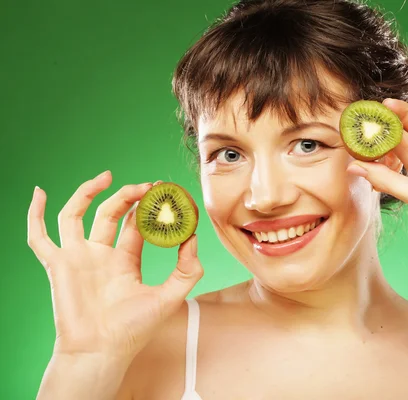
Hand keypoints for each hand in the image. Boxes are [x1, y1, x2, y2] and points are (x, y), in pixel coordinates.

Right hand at [27, 172, 202, 361]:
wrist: (103, 351)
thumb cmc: (134, 330)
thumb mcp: (170, 297)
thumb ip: (187, 269)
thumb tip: (193, 237)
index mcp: (125, 260)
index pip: (136, 224)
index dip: (149, 207)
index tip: (164, 191)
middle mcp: (101, 255)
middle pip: (111, 213)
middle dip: (128, 196)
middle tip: (148, 185)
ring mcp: (78, 257)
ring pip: (77, 214)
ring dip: (89, 193)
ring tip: (108, 176)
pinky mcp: (58, 265)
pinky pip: (39, 237)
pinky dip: (34, 214)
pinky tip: (39, 193)